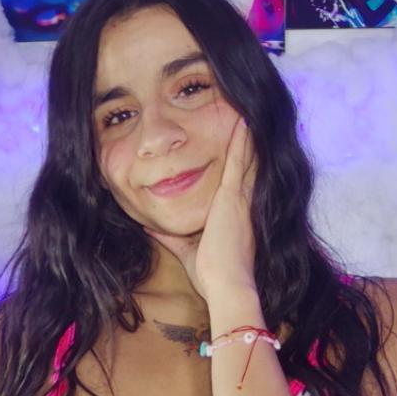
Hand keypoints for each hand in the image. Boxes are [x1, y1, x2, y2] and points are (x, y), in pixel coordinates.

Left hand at [143, 115, 258, 302]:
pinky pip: (239, 161)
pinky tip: (242, 121)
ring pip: (246, 158)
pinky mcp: (233, 197)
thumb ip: (170, 236)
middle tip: (246, 117)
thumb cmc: (211, 274)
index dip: (239, 162)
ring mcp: (240, 198)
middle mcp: (243, 204)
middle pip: (246, 165)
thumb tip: (149, 224)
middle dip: (247, 142)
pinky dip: (242, 141)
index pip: (238, 182)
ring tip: (245, 110)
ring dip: (246, 135)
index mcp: (235, 216)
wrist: (226, 284)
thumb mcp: (187, 250)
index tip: (236, 143)